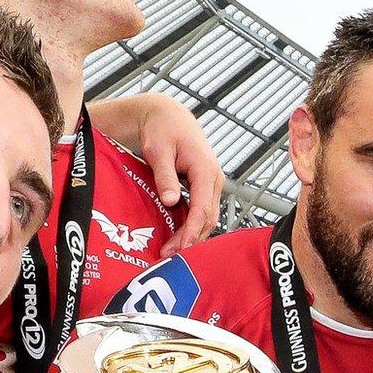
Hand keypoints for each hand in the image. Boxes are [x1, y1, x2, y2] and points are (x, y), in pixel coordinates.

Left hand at [88, 92, 223, 254]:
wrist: (168, 116)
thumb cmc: (162, 129)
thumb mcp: (158, 151)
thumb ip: (165, 176)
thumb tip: (171, 201)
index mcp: (205, 169)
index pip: (203, 208)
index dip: (191, 232)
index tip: (179, 249)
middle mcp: (214, 178)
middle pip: (207, 218)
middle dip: (191, 239)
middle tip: (169, 257)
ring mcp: (211, 184)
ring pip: (207, 217)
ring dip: (192, 236)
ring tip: (171, 252)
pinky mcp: (204, 187)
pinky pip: (202, 211)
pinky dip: (192, 226)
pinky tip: (177, 237)